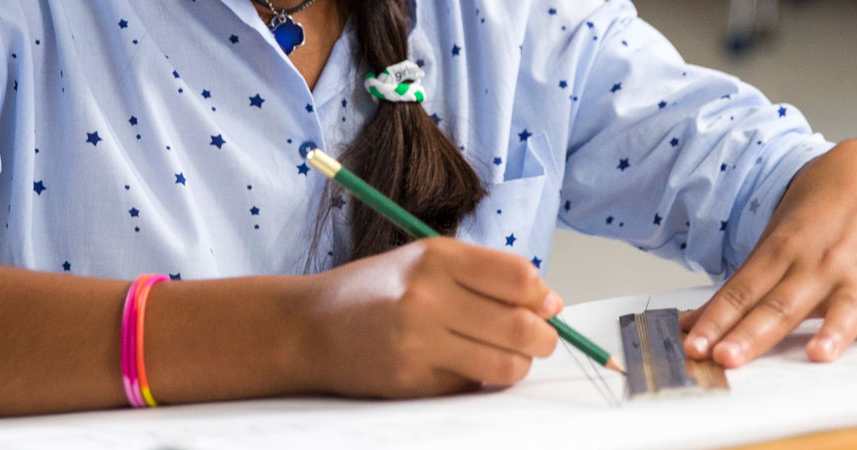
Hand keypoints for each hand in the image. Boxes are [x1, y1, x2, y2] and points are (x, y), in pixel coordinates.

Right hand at [296, 237, 561, 397]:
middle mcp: (427, 296)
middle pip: (521, 326)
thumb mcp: (423, 262)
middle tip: (541, 340)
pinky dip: (478, 378)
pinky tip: (461, 365)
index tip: (546, 306)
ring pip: (506, 364)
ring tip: (508, 356)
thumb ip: (484, 276)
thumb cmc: (371, 292)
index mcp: (436, 257)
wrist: (307, 328)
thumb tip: (550, 302)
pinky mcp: (411, 380)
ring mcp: (418, 342)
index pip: (520, 278)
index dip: (543, 297)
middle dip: (544, 338)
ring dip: (519, 365)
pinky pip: (471, 385)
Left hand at [681, 140, 856, 367]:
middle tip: (728, 358)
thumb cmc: (816, 214)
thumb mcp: (774, 240)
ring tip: (818, 354)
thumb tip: (694, 324)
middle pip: (780, 303)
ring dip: (833, 330)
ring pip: (843, 304)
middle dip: (752, 333)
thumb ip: (741, 288)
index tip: (693, 345)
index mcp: (781, 252)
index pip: (742, 291)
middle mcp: (816, 263)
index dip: (717, 319)